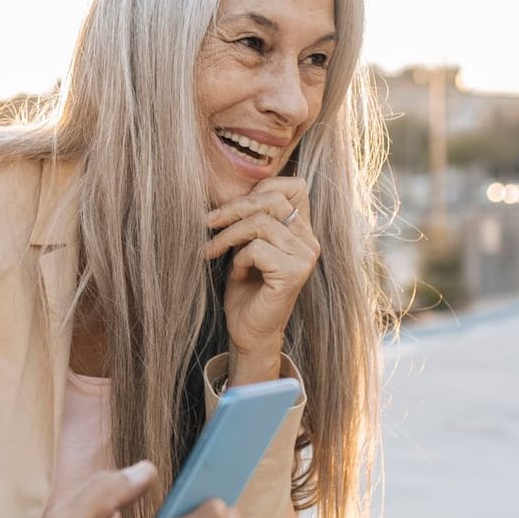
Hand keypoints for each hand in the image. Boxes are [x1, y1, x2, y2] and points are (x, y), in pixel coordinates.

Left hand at [205, 178, 317, 382]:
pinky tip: (236, 274)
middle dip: (234, 207)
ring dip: (228, 235)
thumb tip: (227, 190)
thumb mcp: (245, 245)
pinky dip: (239, 259)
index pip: (295, 186)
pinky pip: (257, 249)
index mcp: (302, 230)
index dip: (262, 187)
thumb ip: (249, 219)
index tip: (232, 206)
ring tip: (213, 249)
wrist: (249, 331)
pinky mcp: (294, 273)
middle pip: (272, 200)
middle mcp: (309, 241)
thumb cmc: (245, 289)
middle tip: (208, 221)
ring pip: (260, 223)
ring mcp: (305, 257)